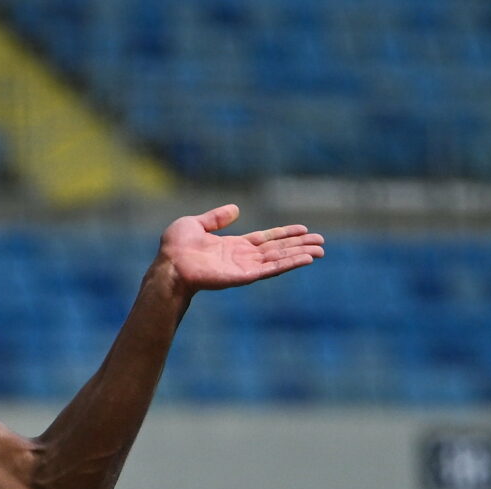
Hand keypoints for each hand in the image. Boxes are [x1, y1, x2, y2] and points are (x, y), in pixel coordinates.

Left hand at [160, 203, 323, 292]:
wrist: (169, 265)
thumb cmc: (175, 248)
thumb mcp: (196, 224)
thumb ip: (216, 218)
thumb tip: (235, 209)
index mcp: (233, 246)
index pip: (265, 240)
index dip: (283, 234)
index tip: (303, 229)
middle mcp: (242, 258)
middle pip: (277, 250)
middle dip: (299, 246)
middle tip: (321, 242)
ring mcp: (244, 268)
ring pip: (279, 260)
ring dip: (300, 255)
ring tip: (320, 251)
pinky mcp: (244, 276)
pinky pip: (271, 269)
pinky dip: (290, 263)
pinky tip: (306, 259)